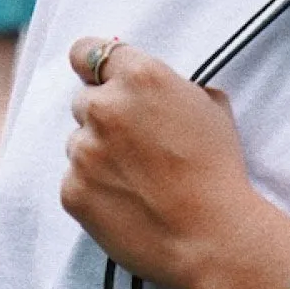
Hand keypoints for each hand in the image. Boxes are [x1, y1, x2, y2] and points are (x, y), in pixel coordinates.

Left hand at [61, 37, 289, 288]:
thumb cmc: (217, 172)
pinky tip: (125, 202)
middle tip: (133, 145)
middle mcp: (104, 108)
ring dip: (97, 155)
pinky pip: (73, 181)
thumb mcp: (209, 107)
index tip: (92, 74)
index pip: (88, 52)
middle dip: (102, 117)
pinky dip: (92, 190)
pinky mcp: (72, 191)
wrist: (210, 236)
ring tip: (135, 180)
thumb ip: (169, 87)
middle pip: (83, 102)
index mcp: (140, 77)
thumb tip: (150, 87)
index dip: (91, 64)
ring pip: (77, 144)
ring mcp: (83, 151)